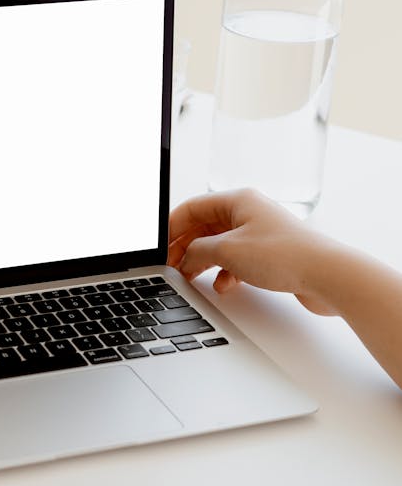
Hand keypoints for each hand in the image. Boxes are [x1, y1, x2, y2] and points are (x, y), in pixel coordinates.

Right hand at [168, 188, 337, 315]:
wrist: (326, 275)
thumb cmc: (285, 254)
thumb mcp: (227, 251)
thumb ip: (198, 252)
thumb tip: (186, 257)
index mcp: (238, 200)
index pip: (193, 208)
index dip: (172, 227)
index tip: (160, 246)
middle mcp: (249, 213)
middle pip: (205, 227)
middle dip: (186, 247)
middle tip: (171, 265)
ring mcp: (259, 234)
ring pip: (220, 246)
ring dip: (204, 261)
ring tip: (190, 277)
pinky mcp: (269, 255)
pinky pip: (237, 261)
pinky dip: (225, 273)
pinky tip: (224, 285)